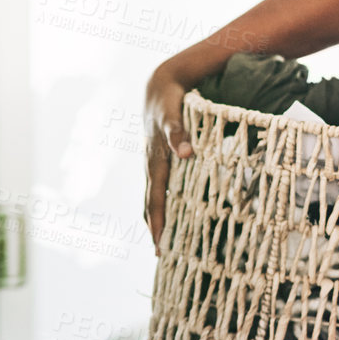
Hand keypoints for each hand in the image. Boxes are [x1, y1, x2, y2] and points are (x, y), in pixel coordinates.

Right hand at [143, 67, 195, 256]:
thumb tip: (186, 154)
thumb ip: (179, 133)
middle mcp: (152, 165)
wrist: (160, 85)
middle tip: (161, 254)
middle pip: (151, 203)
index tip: (160, 244)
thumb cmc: (169, 101)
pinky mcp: (159, 158)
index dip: (158, 222)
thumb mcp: (174, 114)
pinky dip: (163, 201)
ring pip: (154, 196)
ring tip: (164, 239)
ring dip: (158, 218)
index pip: (156, 199)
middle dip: (155, 228)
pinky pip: (160, 185)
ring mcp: (154, 162)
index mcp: (155, 160)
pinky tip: (173, 210)